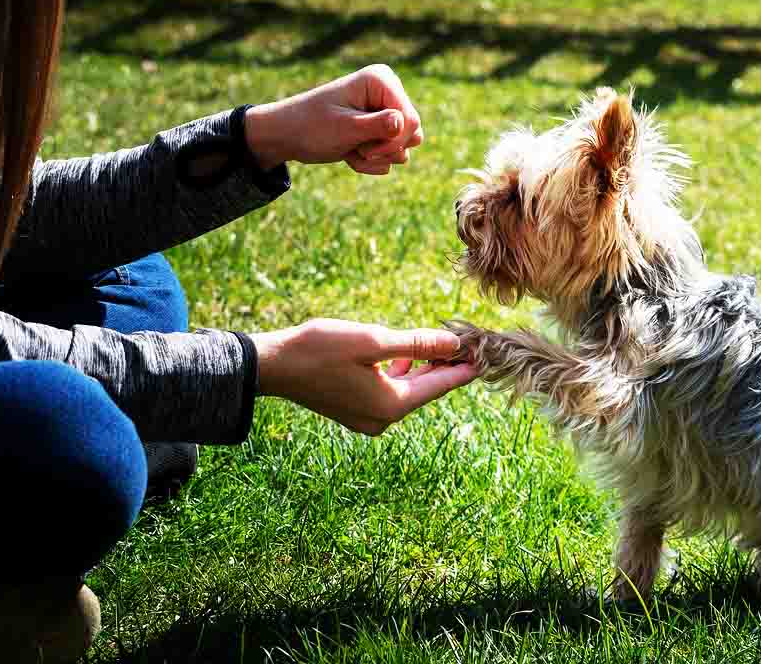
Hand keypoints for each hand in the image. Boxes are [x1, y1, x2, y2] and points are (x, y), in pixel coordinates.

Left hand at [243, 64, 423, 174]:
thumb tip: (405, 122)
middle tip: (358, 149)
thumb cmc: (311, 126)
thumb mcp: (344, 128)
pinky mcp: (381, 129)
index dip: (393, 141)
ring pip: (405, 147)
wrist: (288, 135)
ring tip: (352, 150)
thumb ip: (377, 126)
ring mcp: (386, 111)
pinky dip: (372, 161)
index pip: (411, 119)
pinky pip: (393, 155)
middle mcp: (388, 92)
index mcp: (381, 80)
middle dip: (385, 150)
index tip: (365, 148)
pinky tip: (351, 153)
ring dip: (377, 158)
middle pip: (413, 133)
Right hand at [250, 319, 478, 435]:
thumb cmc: (320, 349)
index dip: (466, 367)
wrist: (272, 367)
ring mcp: (368, 418)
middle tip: (469, 343)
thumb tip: (454, 345)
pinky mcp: (355, 411)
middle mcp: (383, 419)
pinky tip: (405, 356)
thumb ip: (417, 344)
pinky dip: (402, 374)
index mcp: (392, 405)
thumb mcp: (373, 341)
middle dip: (446, 366)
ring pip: (409, 391)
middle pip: (427, 390)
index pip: (441, 386)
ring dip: (424, 368)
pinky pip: (390, 393)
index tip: (488, 353)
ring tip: (443, 345)